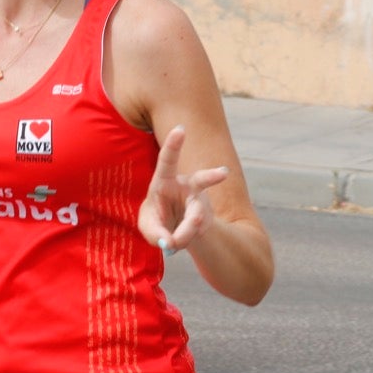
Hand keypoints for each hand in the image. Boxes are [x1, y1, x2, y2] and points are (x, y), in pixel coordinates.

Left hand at [138, 126, 229, 256]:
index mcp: (165, 180)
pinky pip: (198, 231)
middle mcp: (186, 187)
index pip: (168, 160)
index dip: (174, 144)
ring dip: (187, 229)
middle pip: (201, 180)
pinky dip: (184, 240)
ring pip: (198, 214)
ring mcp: (199, 203)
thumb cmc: (157, 221)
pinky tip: (177, 243)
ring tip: (176, 243)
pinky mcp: (206, 218)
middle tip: (224, 174)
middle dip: (211, 177)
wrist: (175, 233)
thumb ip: (155, 233)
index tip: (181, 129)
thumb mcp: (148, 226)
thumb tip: (170, 242)